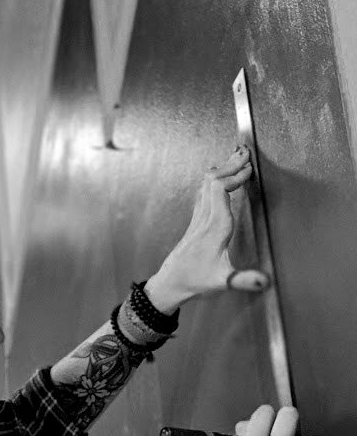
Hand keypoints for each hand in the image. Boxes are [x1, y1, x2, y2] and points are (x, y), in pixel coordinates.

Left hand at [144, 146, 269, 312]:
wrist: (171, 284)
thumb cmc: (195, 281)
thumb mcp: (222, 282)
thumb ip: (244, 280)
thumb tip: (265, 281)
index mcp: (214, 227)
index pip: (220, 190)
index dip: (235, 176)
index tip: (250, 170)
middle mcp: (204, 219)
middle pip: (213, 181)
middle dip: (230, 165)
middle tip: (246, 151)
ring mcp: (198, 219)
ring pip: (206, 185)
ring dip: (223, 169)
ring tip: (237, 158)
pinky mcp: (195, 223)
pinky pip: (203, 193)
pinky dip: (214, 180)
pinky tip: (218, 177)